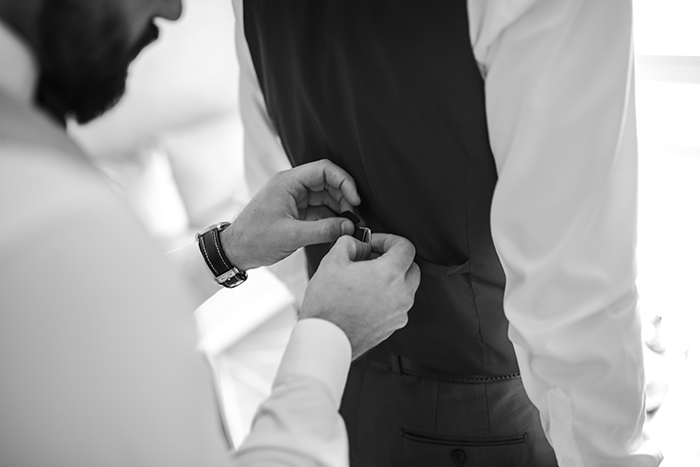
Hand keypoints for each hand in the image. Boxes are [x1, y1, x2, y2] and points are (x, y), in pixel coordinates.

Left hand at [221, 160, 360, 269]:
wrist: (234, 251)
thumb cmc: (255, 240)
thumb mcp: (292, 236)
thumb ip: (323, 230)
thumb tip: (350, 227)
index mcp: (288, 182)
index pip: (323, 170)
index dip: (344, 182)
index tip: (356, 200)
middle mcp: (292, 185)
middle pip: (327, 181)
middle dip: (345, 196)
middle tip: (356, 216)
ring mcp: (294, 198)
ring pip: (325, 195)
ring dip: (340, 208)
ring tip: (351, 224)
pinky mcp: (295, 211)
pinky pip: (319, 208)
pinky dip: (331, 217)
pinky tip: (340, 228)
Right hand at [300, 233, 420, 359]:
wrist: (326, 339)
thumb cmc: (327, 306)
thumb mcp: (332, 262)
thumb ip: (349, 244)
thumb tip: (358, 244)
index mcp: (390, 274)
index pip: (406, 247)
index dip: (389, 239)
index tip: (374, 243)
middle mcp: (401, 294)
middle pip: (411, 267)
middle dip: (394, 258)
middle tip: (372, 258)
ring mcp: (399, 313)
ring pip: (406, 287)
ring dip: (392, 278)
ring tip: (366, 278)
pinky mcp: (393, 326)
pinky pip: (398, 305)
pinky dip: (388, 296)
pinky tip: (366, 296)